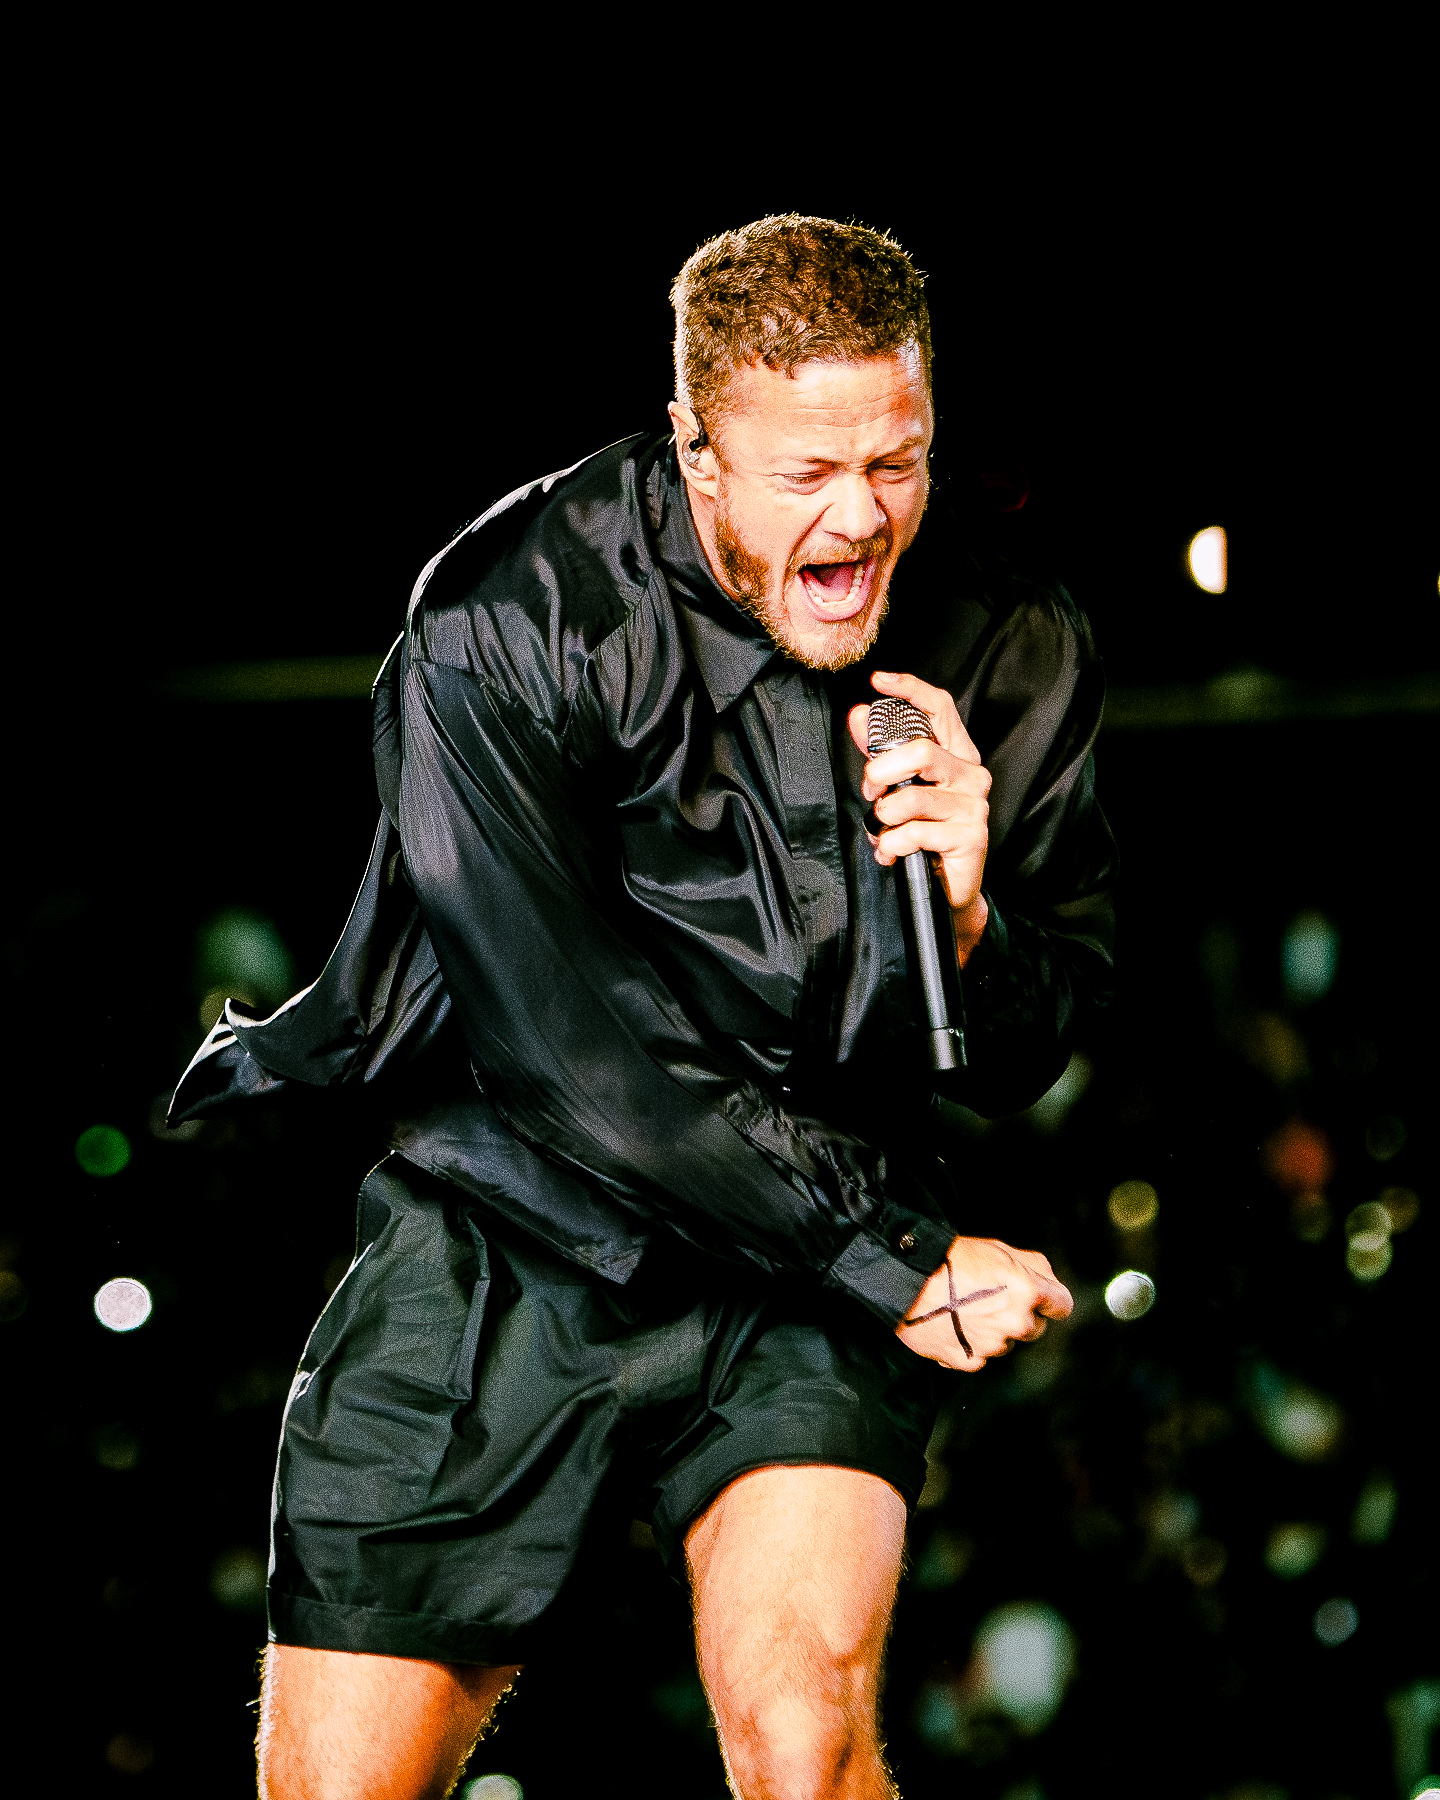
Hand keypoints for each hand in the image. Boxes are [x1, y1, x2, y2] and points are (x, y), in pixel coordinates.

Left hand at [846, 670, 990, 962]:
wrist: (947, 889)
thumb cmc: (924, 833)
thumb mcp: (899, 789)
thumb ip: (881, 752)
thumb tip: (860, 715)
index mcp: (955, 754)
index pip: (940, 707)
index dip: (910, 689)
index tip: (878, 680)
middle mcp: (971, 774)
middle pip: (922, 750)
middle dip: (881, 771)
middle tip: (869, 792)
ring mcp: (973, 805)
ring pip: (913, 797)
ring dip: (885, 817)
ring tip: (883, 831)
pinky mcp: (970, 836)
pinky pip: (916, 832)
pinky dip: (892, 845)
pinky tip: (893, 853)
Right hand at [895, 1235, 1072, 1370]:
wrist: (907, 1279)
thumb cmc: (951, 1260)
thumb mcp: (999, 1249)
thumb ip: (1033, 1266)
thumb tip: (1049, 1282)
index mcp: (1028, 1291)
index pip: (1062, 1305)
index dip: (1050, 1300)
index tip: (1041, 1299)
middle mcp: (1016, 1322)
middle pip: (1034, 1328)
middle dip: (1020, 1315)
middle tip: (991, 1299)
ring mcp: (993, 1346)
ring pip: (1006, 1343)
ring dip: (994, 1331)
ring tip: (966, 1309)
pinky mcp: (970, 1361)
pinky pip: (980, 1356)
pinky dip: (971, 1344)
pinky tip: (954, 1324)